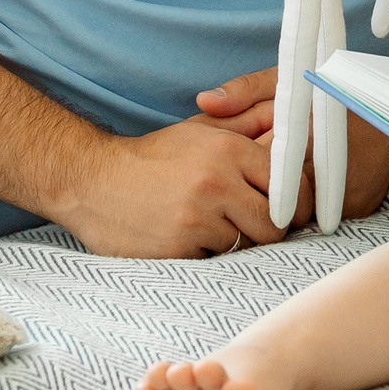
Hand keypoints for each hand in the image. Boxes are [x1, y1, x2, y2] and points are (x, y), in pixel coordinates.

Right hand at [51, 118, 298, 259]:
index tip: (292, 211)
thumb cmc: (154, 157)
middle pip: (274, 223)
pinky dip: (205, 253)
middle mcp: (216, 181)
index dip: (295, 202)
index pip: (288, 183)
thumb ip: (249, 128)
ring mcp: (196, 217)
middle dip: (270, 230)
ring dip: (233, 242)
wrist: (91, 181)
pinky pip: (214, 261)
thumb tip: (297, 129)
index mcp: (228, 150)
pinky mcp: (178, 248)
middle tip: (254, 227)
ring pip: (244, 244)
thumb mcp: (201, 131)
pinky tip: (186, 237)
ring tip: (210, 227)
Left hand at [195, 66, 388, 223]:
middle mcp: (324, 168)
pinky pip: (321, 215)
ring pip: (297, 209)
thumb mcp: (292, 77)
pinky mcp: (357, 208)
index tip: (224, 173)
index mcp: (303, 134)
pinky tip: (307, 190)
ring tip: (276, 185)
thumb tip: (203, 102)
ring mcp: (342, 193)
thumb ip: (246, 89)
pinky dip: (310, 206)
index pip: (257, 165)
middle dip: (259, 190)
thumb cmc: (338, 88)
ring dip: (286, 201)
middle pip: (274, 194)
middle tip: (241, 186)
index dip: (239, 170)